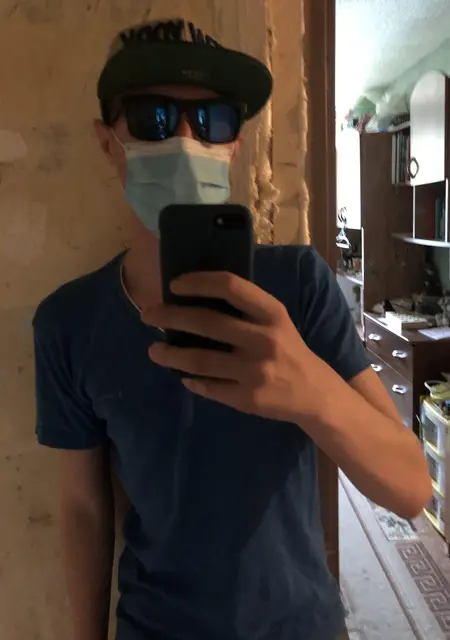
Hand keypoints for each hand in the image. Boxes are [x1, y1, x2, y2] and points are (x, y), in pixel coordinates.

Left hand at [142, 272, 322, 422]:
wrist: (315, 393)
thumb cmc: (288, 349)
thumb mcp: (276, 321)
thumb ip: (245, 309)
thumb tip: (193, 298)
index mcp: (272, 313)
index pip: (230, 286)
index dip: (198, 282)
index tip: (174, 285)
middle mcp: (264, 339)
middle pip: (206, 322)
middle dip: (170, 316)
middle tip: (148, 315)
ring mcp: (255, 371)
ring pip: (199, 360)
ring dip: (169, 354)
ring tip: (153, 350)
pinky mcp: (248, 398)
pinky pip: (208, 387)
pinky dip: (190, 380)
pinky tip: (182, 375)